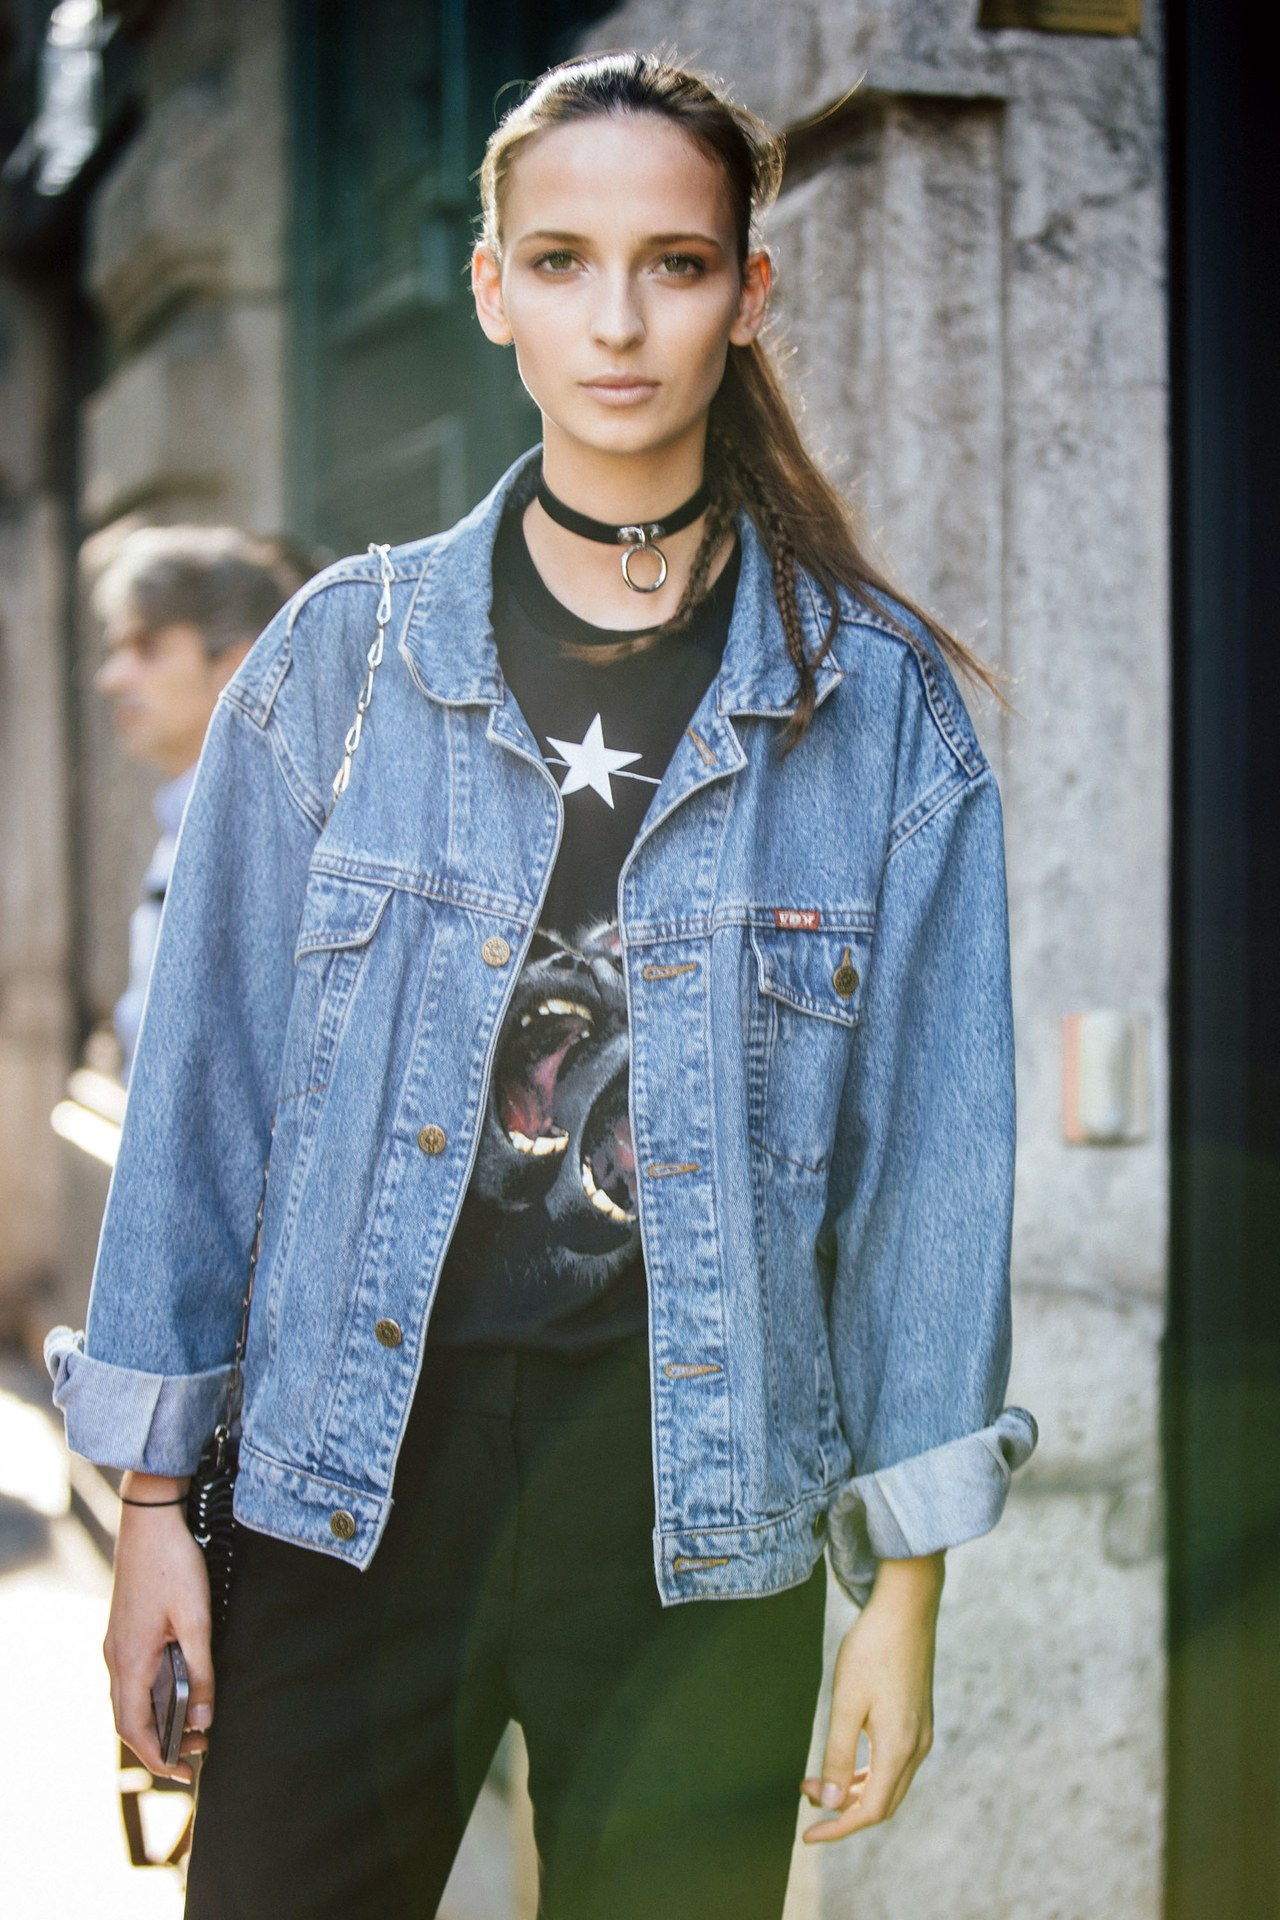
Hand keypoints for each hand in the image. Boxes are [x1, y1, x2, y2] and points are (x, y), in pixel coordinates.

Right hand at [104, 1474, 213, 1784]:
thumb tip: (203, 1718)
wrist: (150, 1518)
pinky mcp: (125, 1628)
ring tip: (197, 1720)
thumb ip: (200, 1671)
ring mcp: (117, 1642)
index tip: (184, 1772)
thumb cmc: (174, 1565)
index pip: (133, 1729)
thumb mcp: (196, 1620)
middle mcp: (116, 1656)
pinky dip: (155, 1691)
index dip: (157, 1756)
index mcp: (129, 1660)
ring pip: (132, 1696)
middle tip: (201, 1747)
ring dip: (160, 1715)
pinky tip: (180, 1685)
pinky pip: (135, 1674)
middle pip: (130, 1718)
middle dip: (162, 1740)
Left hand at [801, 1550, 942, 1842]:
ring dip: (854, 1790)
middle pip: (882, 1803)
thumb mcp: (846, 1703)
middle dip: (843, 1810)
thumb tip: (828, 1803)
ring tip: (817, 1781)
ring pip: (889, 1784)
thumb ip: (836, 1755)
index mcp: (899, 1748)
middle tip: (806, 1798)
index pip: (870, 1810)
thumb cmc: (872, 1651)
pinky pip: (894, 1764)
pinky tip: (845, 1762)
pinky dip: (868, 1772)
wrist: (906, 1609)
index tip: (806, 1836)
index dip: (838, 1829)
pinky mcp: (919, 1720)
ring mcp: (922, 1734)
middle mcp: (917, 1748)